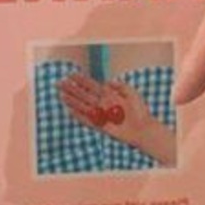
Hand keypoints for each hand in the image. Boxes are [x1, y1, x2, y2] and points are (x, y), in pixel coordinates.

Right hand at [57, 74, 176, 166]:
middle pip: (84, 95)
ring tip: (61, 95)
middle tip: (60, 83)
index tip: (72, 75)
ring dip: (72, 101)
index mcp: (110, 95)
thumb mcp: (132, 93)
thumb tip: (107, 82)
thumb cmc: (140, 111)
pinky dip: (79, 116)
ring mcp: (102, 115)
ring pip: (83, 107)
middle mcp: (103, 104)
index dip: (82, 80)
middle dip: (72, 89)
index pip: (92, 86)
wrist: (143, 129)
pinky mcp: (102, 126)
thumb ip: (120, 86)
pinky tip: (70, 111)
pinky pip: (88, 120)